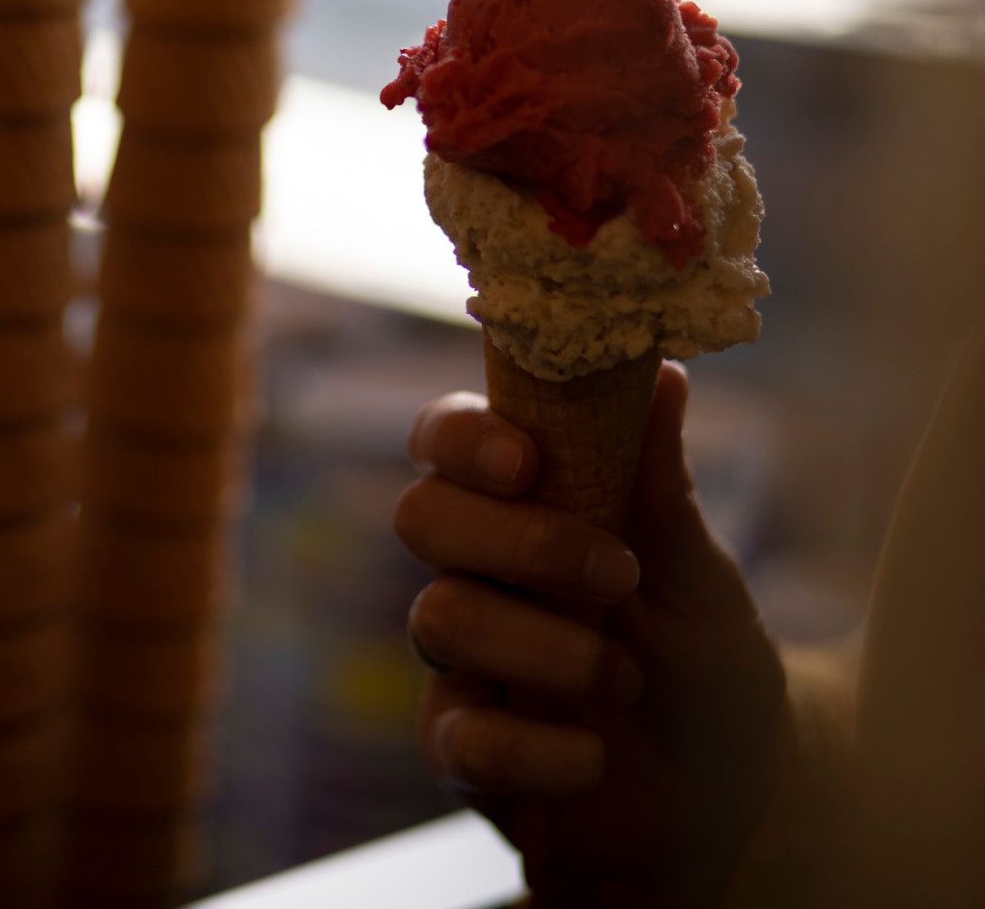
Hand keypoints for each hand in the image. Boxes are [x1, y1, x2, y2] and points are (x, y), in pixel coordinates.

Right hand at [394, 364, 788, 905]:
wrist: (745, 795)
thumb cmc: (710, 664)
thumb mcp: (695, 573)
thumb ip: (660, 484)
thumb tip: (659, 373)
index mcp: (520, 510)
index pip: (446, 442)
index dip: (463, 439)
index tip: (527, 461)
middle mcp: (477, 575)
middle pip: (421, 518)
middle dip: (516, 541)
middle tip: (613, 574)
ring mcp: (463, 663)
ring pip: (439, 619)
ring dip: (542, 646)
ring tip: (626, 678)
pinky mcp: (466, 751)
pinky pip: (457, 738)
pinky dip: (531, 748)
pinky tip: (593, 757)